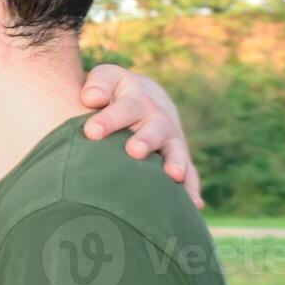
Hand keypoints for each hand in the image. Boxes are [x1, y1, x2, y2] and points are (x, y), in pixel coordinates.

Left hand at [81, 64, 202, 207]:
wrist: (146, 96)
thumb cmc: (116, 91)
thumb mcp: (107, 78)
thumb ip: (98, 84)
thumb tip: (91, 98)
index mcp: (136, 100)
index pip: (123, 108)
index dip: (108, 120)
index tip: (91, 132)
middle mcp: (157, 119)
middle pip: (153, 128)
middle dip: (145, 140)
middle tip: (134, 151)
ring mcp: (170, 139)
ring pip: (174, 151)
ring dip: (175, 163)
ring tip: (173, 176)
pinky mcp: (178, 158)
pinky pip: (189, 173)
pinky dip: (191, 189)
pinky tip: (193, 205)